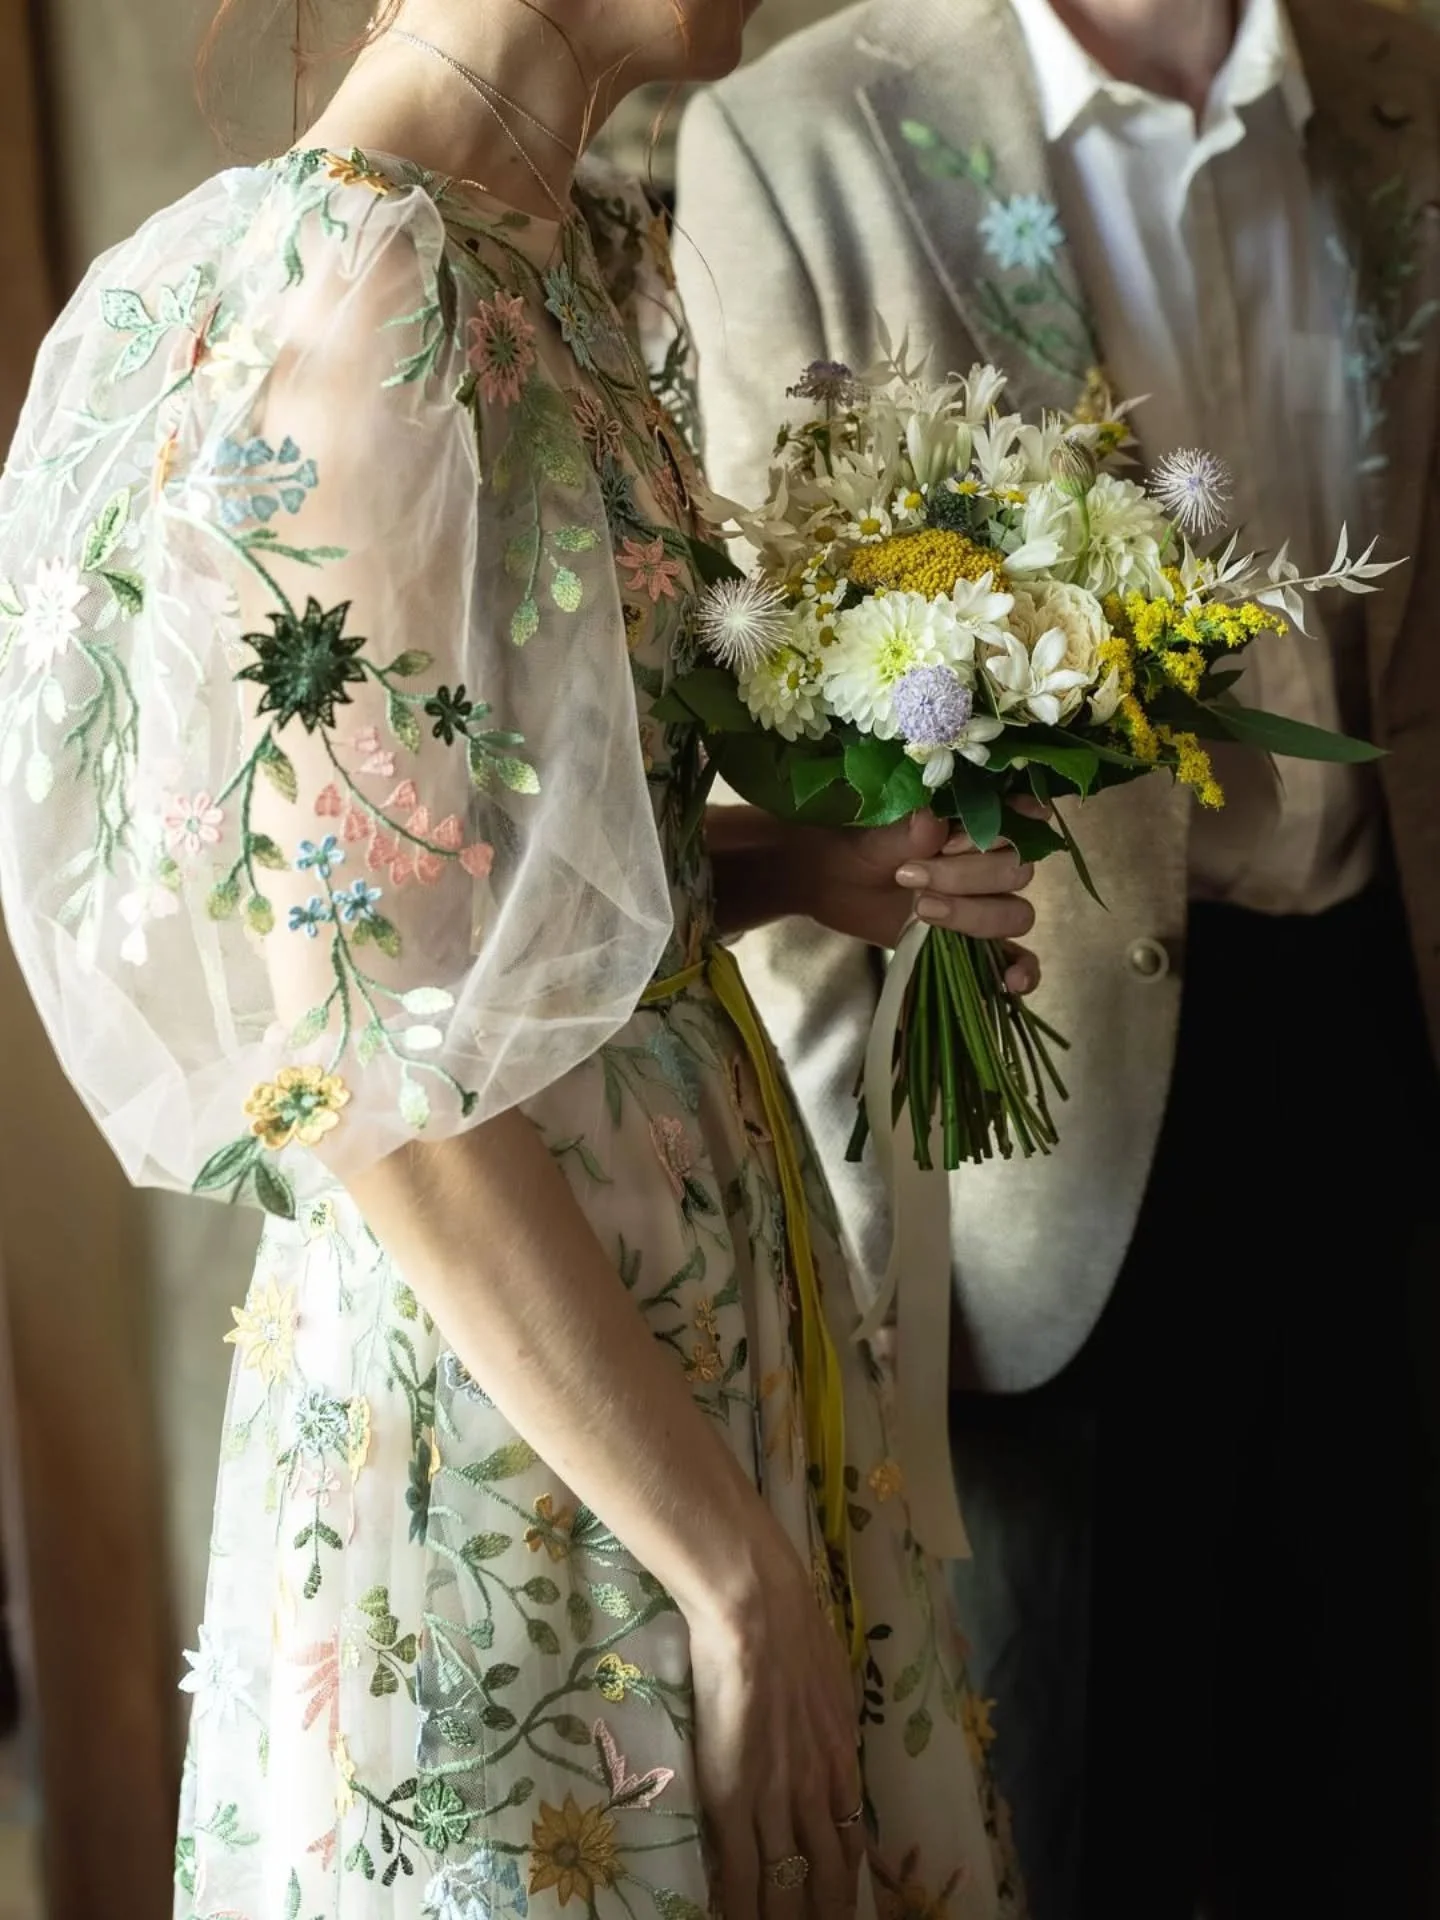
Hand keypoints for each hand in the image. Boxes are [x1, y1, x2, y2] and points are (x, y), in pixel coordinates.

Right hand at [686, 1558, 863, 1919]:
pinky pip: (742, 1873)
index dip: (848, 1880)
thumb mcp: (829, 1677)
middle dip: (826, 1913)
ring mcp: (776, 1797)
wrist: (756, 1609)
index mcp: (840, 1758)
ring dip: (787, 1918)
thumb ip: (826, 1714)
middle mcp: (817, 1788)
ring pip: (788, 1882)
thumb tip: (824, 1724)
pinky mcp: (735, 1798)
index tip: (845, 1905)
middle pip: (828, 1873)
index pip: (852, 1838)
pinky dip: (742, 1909)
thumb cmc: (789, 1624)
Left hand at [793, 808, 1042, 994]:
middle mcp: (993, 860)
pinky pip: (1018, 958)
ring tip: (923, 911)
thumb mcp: (873, 841)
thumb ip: (905, 834)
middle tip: (910, 876)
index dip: (1002, 830)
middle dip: (967, 877)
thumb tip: (933, 819)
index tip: (952, 841)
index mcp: (977, 823)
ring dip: (975, 916)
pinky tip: (1011, 981)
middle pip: (1016, 871)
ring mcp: (989, 903)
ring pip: (1016, 913)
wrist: (833, 887)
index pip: (1024, 819)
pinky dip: (1022, 970)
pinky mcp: (977, 942)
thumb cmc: (857, 851)